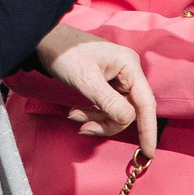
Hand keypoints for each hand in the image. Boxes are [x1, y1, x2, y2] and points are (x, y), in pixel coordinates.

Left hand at [38, 27, 156, 153]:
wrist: (44, 40)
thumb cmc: (64, 54)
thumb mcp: (85, 79)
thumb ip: (108, 101)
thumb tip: (127, 120)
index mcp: (129, 66)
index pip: (145, 103)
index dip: (148, 130)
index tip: (149, 154)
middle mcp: (128, 72)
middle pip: (130, 110)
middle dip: (108, 123)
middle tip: (85, 128)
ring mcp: (119, 78)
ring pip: (117, 111)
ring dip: (97, 119)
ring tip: (74, 116)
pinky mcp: (108, 84)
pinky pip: (107, 106)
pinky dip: (93, 113)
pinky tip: (75, 112)